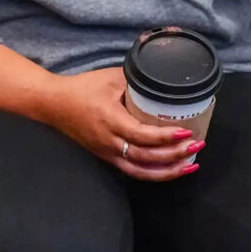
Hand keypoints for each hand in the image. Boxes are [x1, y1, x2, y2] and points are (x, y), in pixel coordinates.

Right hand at [42, 68, 203, 181]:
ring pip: (141, 171)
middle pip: (145, 157)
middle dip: (174, 155)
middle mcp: (108, 141)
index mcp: (109, 119)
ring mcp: (107, 152)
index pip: (141, 135)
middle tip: (197, 146)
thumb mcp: (109, 78)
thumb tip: (162, 79)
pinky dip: (154, 174)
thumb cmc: (81, 88)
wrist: (53, 103)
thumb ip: (136, 80)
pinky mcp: (106, 157)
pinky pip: (133, 172)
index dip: (165, 137)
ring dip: (168, 171)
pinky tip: (171, 170)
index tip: (185, 132)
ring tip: (191, 165)